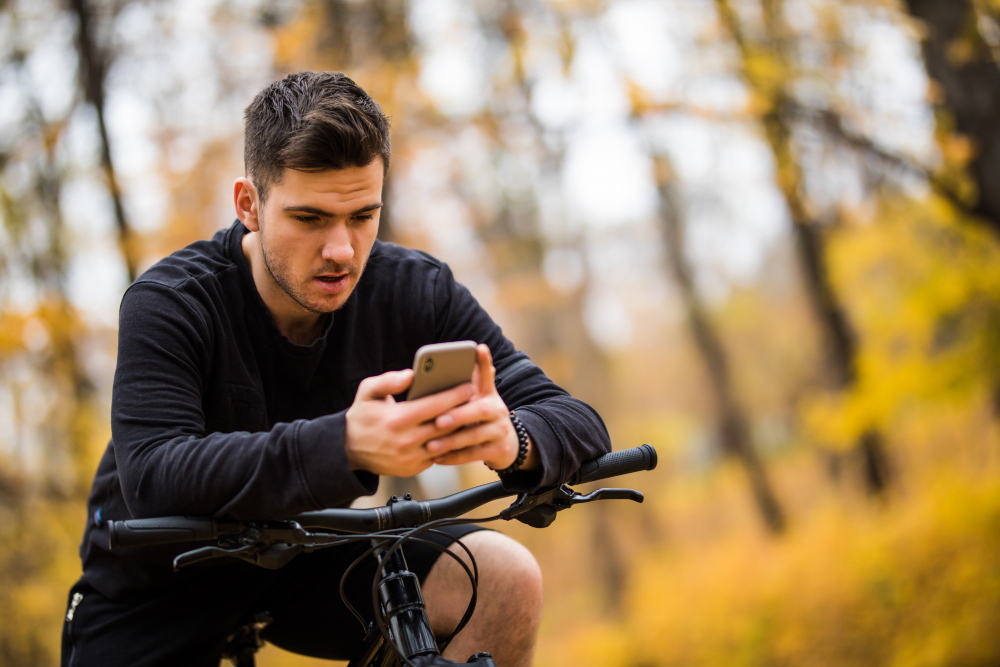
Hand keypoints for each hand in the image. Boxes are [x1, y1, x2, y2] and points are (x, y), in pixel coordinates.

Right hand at [344, 369, 473, 476]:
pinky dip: (448, 444)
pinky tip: (456, 431)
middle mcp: (407, 440)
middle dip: (463, 410)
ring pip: (445, 442)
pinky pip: (438, 455)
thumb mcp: (367, 392)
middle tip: (476, 398)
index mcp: (398, 419)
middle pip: (445, 424)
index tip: (469, 386)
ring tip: (471, 414)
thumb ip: (388, 381)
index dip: (455, 395)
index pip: (435, 405)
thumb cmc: (361, 417)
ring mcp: (411, 458)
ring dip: (460, 429)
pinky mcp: (413, 468)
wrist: (348, 450)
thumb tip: (410, 374)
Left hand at [424, 345, 538, 471]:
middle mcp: (498, 410)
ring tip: (431, 445)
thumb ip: (467, 384)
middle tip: (439, 421)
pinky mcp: (498, 451)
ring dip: (451, 441)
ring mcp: (500, 431)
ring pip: (475, 436)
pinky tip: (437, 459)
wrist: (508, 445)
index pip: (487, 375)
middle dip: (458, 415)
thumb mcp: (479, 399)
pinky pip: (474, 455)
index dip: (485, 362)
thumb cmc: (481, 418)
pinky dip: (454, 457)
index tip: (479, 348)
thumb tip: (455, 362)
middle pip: (480, 410)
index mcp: (489, 394)